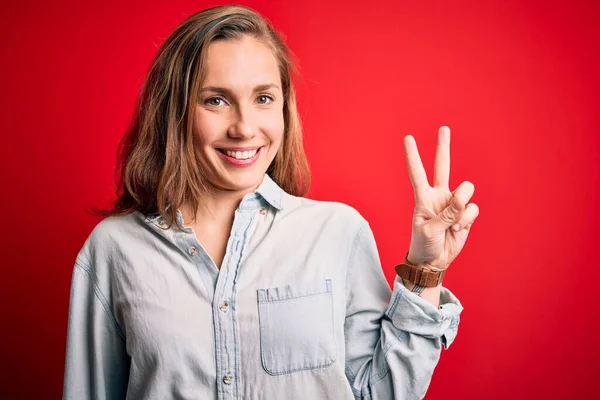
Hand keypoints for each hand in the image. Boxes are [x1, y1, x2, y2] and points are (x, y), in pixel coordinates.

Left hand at [403, 126, 478, 269]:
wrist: (433, 261)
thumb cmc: (423, 245)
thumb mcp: (429, 230)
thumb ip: (446, 214)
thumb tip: (461, 199)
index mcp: (423, 198)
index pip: (417, 172)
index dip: (413, 155)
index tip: (408, 138)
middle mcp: (438, 196)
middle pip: (442, 166)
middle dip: (443, 147)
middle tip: (443, 128)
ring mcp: (453, 204)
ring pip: (466, 191)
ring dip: (462, 208)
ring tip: (452, 224)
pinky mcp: (465, 214)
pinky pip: (473, 209)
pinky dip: (467, 219)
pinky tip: (459, 229)